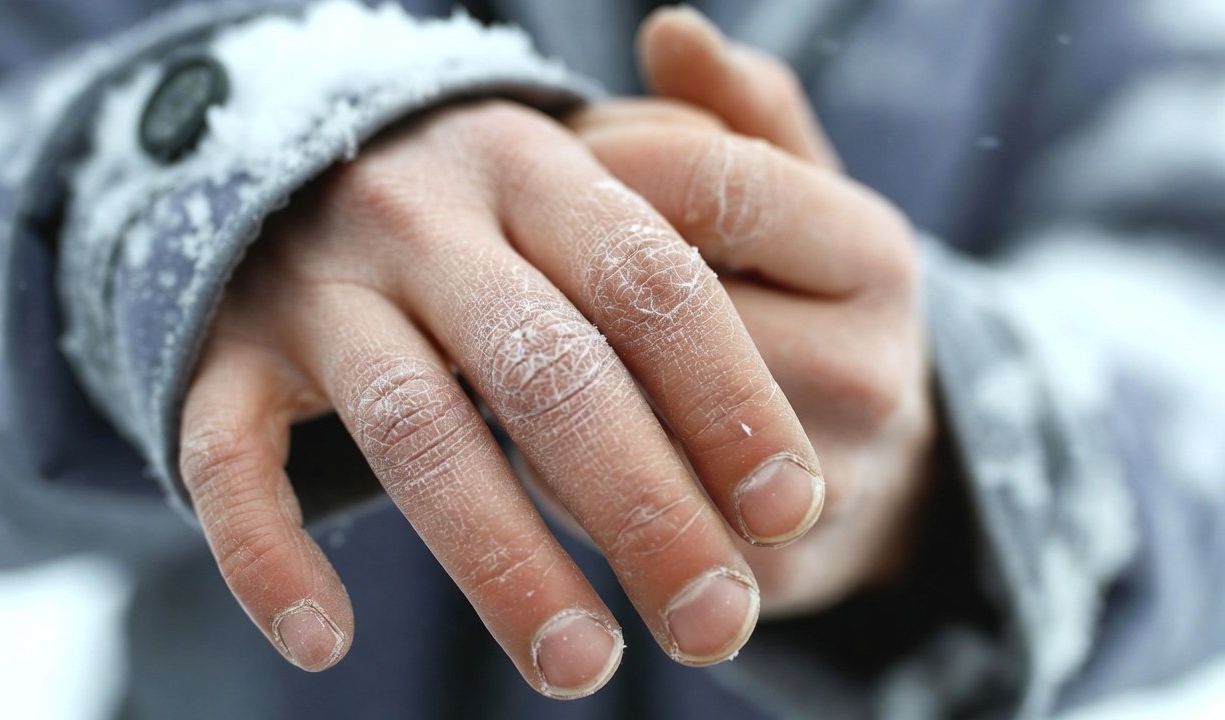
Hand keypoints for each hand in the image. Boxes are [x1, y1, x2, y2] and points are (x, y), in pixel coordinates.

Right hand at [177, 94, 825, 693]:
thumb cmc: (475, 215)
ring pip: (413, 429)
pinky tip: (323, 641)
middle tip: (715, 625)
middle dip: (644, 508)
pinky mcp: (222, 349)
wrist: (289, 149)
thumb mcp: (567, 204)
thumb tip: (788, 494)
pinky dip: (266, 553)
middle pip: (549, 370)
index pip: (653, 284)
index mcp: (534, 169)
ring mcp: (314, 282)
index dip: (732, 401)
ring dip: (502, 557)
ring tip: (582, 669)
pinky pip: (230, 457)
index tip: (792, 514)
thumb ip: (665, 306)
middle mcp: (423, 217)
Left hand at [566, 7, 934, 614]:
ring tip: (530, 341)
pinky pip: (616, 514)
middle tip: (514, 253)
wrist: (880, 474)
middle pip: (661, 304)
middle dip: (564, 272)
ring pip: (628, 414)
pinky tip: (550, 433)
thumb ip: (738, 115)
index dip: (608, 160)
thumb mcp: (798, 199)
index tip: (557, 165)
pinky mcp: (774, 570)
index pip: (713, 180)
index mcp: (876, 257)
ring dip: (550, 372)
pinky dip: (557, 468)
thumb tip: (668, 27)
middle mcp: (873, 371)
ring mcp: (827, 483)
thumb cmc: (808, 305)